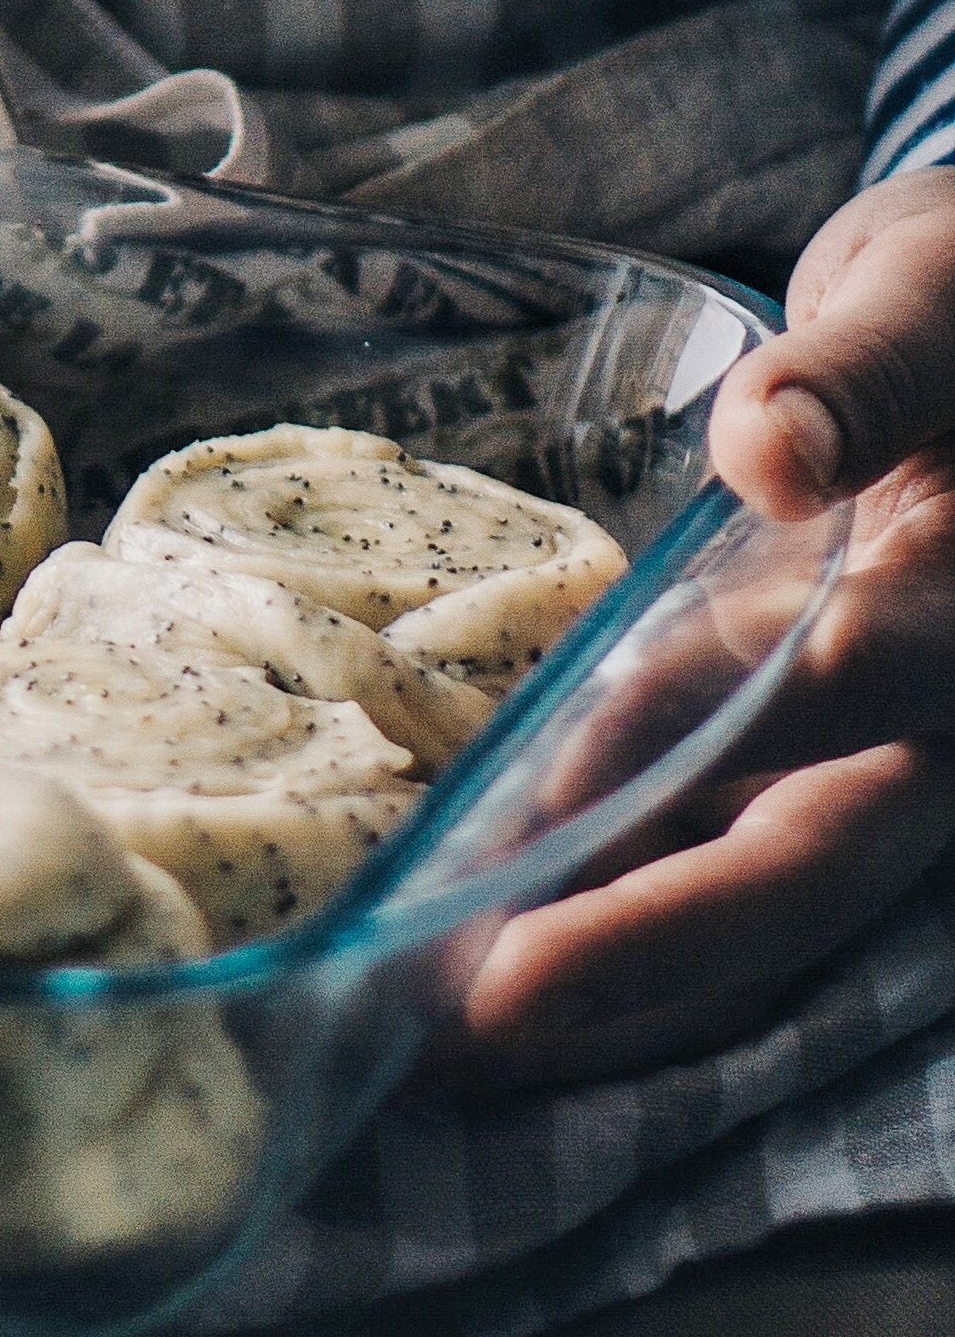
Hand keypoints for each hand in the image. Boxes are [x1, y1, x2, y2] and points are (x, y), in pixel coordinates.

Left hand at [456, 165, 954, 1081]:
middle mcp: (931, 725)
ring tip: (431, 1043)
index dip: (677, 817)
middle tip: (451, 1038)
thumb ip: (864, 370)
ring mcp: (865, 737)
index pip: (823, 735)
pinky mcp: (801, 727)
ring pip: (747, 890)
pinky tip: (474, 947)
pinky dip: (606, 896)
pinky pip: (711, 832)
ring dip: (606, 974)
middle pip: (789, 876)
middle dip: (630, 968)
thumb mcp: (939, 293)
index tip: (535, 889)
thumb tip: (775, 443)